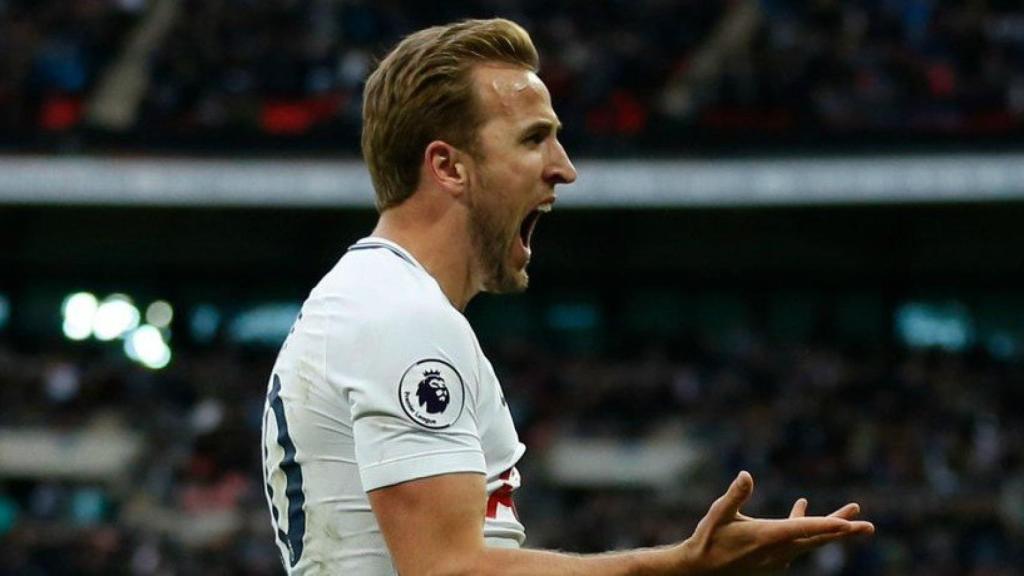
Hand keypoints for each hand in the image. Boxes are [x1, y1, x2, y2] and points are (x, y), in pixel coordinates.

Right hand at [673, 471, 873, 574]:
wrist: (700, 570)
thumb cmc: (707, 540)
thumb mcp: (718, 514)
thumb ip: (735, 495)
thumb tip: (746, 475)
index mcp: (767, 536)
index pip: (804, 529)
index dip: (828, 525)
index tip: (851, 524)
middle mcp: (778, 549)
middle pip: (818, 539)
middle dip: (844, 531)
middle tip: (868, 526)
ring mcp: (777, 556)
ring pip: (811, 539)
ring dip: (831, 526)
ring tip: (852, 512)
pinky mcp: (773, 556)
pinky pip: (797, 540)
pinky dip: (806, 526)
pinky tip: (802, 506)